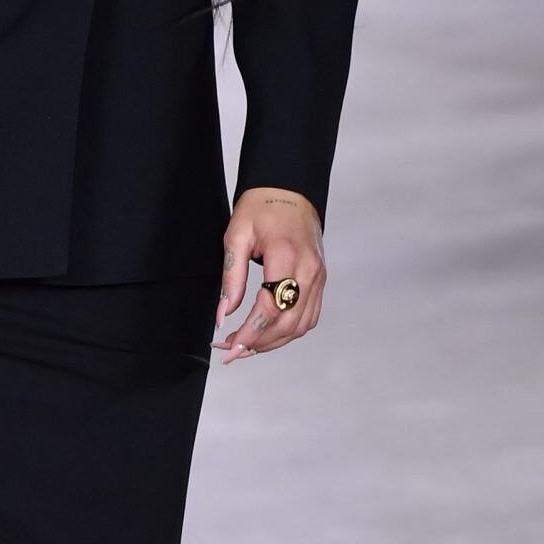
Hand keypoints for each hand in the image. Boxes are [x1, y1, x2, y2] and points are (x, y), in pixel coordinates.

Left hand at [216, 189, 325, 363]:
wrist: (288, 193)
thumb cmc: (260, 209)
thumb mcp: (236, 236)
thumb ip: (231, 277)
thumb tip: (223, 314)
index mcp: (287, 256)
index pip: (270, 308)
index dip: (249, 333)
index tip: (228, 346)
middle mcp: (309, 270)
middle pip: (288, 323)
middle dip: (258, 343)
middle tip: (232, 351)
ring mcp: (318, 276)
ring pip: (301, 325)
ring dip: (274, 342)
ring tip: (247, 346)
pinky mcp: (320, 280)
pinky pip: (310, 316)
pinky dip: (290, 331)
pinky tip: (268, 334)